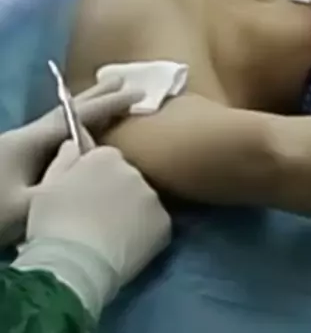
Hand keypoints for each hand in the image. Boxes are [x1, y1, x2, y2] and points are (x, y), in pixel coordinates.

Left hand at [0, 78, 142, 245]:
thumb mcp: (22, 208)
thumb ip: (58, 190)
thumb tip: (88, 179)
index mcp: (30, 141)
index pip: (77, 117)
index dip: (108, 106)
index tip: (136, 93)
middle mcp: (25, 137)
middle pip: (66, 110)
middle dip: (97, 96)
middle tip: (123, 79)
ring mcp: (17, 147)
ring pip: (58, 121)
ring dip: (84, 110)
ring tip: (104, 99)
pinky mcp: (12, 160)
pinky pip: (52, 135)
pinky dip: (72, 126)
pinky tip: (76, 136)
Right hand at [15, 145, 170, 318]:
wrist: (74, 266)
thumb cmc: (52, 225)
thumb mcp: (46, 187)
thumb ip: (64, 160)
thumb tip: (73, 145)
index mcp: (105, 156)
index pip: (107, 158)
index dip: (97, 177)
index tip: (88, 196)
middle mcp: (133, 170)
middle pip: (127, 177)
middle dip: (117, 192)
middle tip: (100, 218)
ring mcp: (151, 196)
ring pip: (143, 201)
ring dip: (134, 212)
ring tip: (114, 237)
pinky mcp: (164, 223)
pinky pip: (155, 225)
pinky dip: (146, 234)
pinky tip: (128, 250)